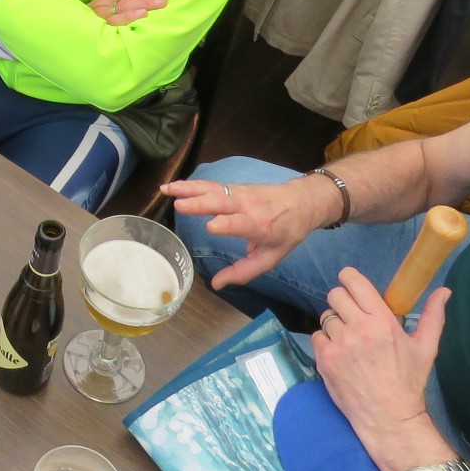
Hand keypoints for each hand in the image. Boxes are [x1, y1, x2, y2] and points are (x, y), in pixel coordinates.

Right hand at [89, 0, 171, 25]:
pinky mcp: (101, 26)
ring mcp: (103, 13)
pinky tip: (143, 14)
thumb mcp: (110, 5)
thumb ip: (127, 0)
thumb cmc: (97, 19)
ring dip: (145, 2)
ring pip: (125, 4)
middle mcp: (106, 0)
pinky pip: (116, 20)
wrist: (75, 31)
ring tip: (162, 1)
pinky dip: (130, 16)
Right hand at [160, 172, 337, 288]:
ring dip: (188, 189)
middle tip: (179, 206)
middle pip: (222, 203)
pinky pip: (210, 185)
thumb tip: (216, 285)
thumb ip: (243, 271)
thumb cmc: (287, 232)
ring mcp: (239, 193)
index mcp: (260, 226)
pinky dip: (190, 185)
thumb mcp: (271, 257)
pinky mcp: (233, 187)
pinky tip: (173, 187)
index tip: (211, 226)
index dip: (227, 225)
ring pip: (212, 189)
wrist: (302, 201)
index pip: (241, 224)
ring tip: (166, 190)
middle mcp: (248, 206)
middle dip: (201, 203)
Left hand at [314, 267, 449, 462]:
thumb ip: (433, 316)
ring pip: (326, 316)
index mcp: (382, 322)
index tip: (351, 283)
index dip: (349, 278)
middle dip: (343, 301)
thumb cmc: (408, 382)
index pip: (354, 283)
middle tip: (352, 315)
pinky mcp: (325, 359)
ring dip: (335, 324)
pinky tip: (341, 353)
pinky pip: (317, 336)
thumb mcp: (426, 348)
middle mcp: (358, 329)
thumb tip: (444, 291)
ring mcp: (339, 345)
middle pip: (335, 295)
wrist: (389, 417)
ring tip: (349, 339)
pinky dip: (326, 342)